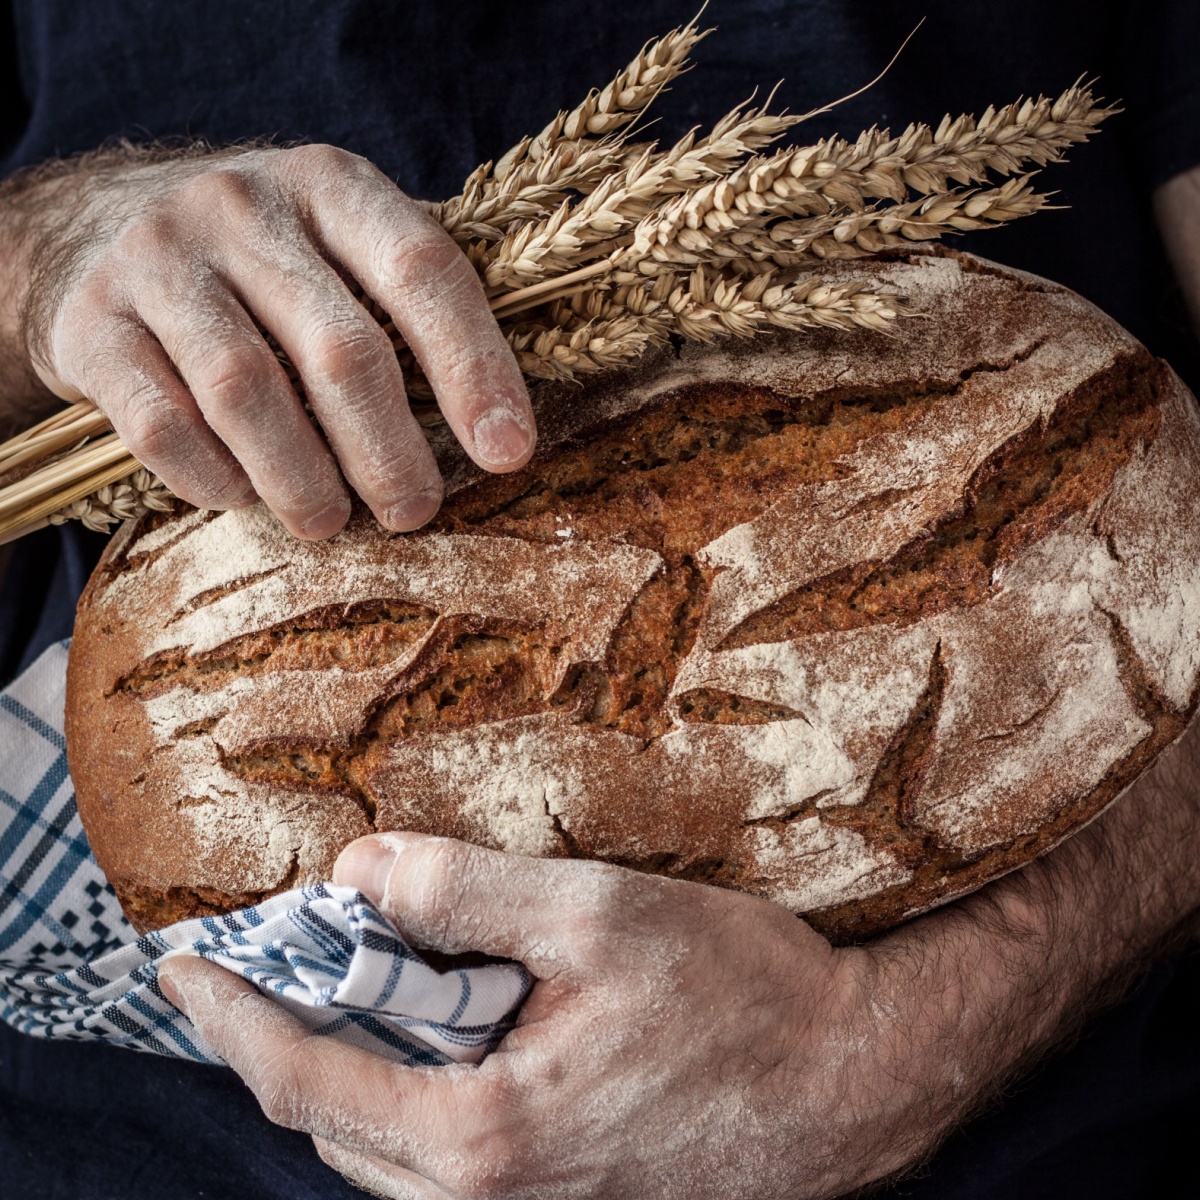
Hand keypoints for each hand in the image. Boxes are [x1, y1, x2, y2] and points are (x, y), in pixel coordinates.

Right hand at [0, 144, 534, 535]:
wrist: (92, 226)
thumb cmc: (259, 259)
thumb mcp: (335, 242)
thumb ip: (407, 306)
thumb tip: (499, 429)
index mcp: (330, 186)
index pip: (422, 270)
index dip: (474, 367)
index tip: (508, 450)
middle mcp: (241, 208)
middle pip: (339, 348)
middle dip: (389, 449)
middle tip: (414, 510)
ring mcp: (158, 260)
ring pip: (247, 392)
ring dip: (302, 478)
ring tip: (331, 522)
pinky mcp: (91, 323)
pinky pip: (162, 424)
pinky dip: (214, 478)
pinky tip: (244, 497)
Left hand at [158, 718, 1199, 1199]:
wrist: (851, 1083)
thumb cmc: (741, 995)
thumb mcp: (597, 914)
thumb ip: (466, 891)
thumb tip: (358, 869)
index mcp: (485, 1136)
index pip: (307, 1079)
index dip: (234, 1017)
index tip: (185, 967)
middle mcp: (492, 1196)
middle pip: (335, 1121)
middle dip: (283, 1037)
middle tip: (263, 959)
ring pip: (385, 1147)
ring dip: (347, 1065)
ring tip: (343, 983)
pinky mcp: (563, 1197)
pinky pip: (441, 1154)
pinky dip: (407, 1089)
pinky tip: (436, 1028)